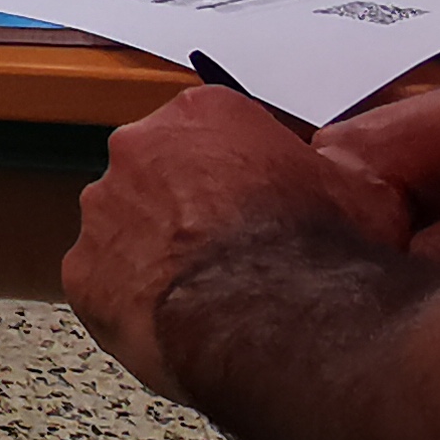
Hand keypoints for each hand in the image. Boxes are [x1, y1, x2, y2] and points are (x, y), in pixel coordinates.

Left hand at [64, 82, 410, 398]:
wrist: (271, 318)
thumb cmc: (312, 253)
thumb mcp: (358, 190)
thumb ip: (330, 172)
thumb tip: (345, 180)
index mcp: (202, 114)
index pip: (207, 130)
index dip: (233, 175)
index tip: (250, 204)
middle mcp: (139, 149)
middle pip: (155, 174)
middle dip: (183, 209)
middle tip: (224, 253)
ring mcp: (104, 210)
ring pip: (122, 229)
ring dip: (153, 255)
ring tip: (202, 295)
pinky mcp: (81, 271)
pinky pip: (100, 285)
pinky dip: (128, 303)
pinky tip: (170, 324)